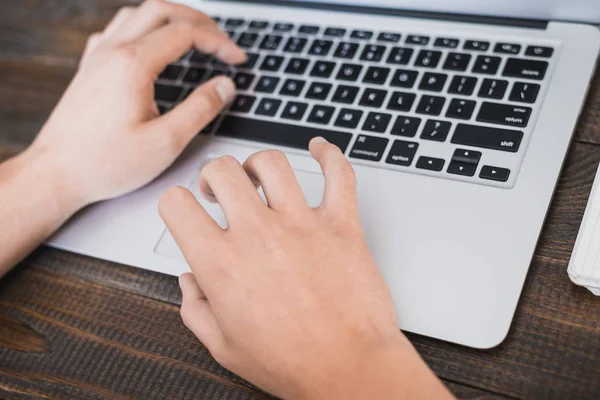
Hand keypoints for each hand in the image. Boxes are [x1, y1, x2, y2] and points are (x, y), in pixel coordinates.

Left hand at [27, 0, 244, 207]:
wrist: (56, 174)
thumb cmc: (106, 163)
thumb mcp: (165, 142)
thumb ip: (200, 109)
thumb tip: (225, 86)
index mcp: (133, 65)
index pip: (185, 33)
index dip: (218, 42)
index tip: (237, 59)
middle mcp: (112, 52)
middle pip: (161, 10)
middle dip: (198, 20)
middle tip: (221, 41)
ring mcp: (97, 57)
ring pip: (138, 14)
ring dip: (170, 18)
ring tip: (193, 36)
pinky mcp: (89, 69)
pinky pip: (117, 30)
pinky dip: (142, 28)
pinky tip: (150, 45)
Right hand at [159, 139, 452, 398]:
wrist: (349, 369)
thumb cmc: (292, 362)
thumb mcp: (224, 347)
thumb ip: (196, 309)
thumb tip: (190, 279)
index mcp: (222, 264)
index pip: (176, 204)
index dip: (175, 203)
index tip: (186, 210)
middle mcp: (259, 235)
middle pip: (223, 170)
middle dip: (214, 175)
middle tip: (222, 191)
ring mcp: (302, 225)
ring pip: (272, 162)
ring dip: (258, 164)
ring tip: (259, 177)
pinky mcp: (341, 224)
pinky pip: (338, 173)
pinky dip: (329, 154)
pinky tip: (320, 149)